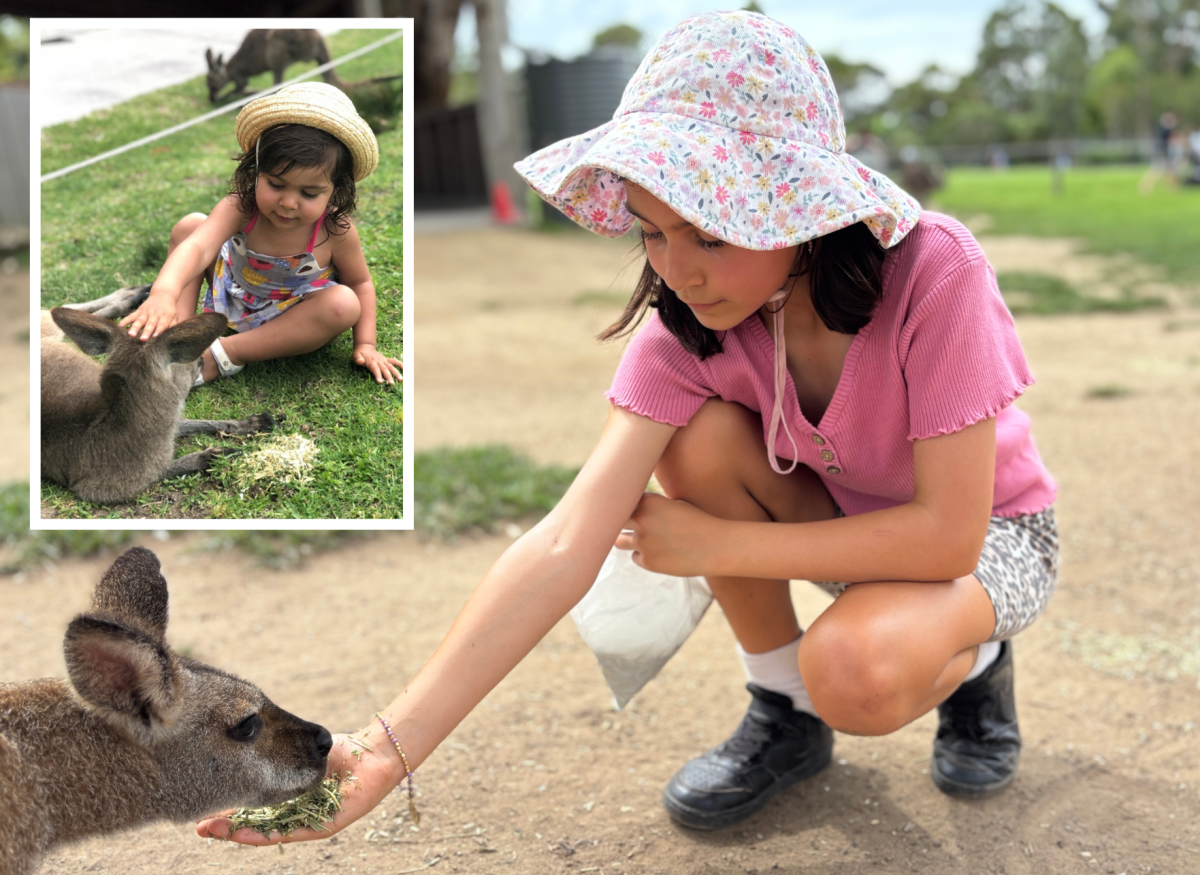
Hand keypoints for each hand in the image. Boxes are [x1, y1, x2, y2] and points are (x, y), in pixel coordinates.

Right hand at [117, 291, 178, 339]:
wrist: (163, 295)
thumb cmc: (170, 310)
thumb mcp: (175, 317)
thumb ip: (172, 326)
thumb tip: (170, 336)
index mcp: (165, 317)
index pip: (162, 324)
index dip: (159, 331)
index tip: (155, 337)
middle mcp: (155, 315)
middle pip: (150, 324)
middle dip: (146, 332)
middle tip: (142, 339)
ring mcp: (146, 312)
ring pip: (140, 321)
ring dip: (135, 328)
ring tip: (130, 335)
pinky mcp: (139, 311)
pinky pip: (131, 316)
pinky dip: (125, 321)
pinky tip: (120, 326)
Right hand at [196, 728, 402, 844]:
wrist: (376, 752)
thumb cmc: (343, 752)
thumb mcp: (303, 751)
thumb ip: (281, 753)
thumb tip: (249, 739)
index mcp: (290, 798)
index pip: (255, 808)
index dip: (229, 810)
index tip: (203, 807)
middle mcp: (297, 813)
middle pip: (255, 824)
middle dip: (225, 825)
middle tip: (197, 825)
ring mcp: (309, 822)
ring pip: (268, 832)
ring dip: (238, 833)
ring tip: (211, 830)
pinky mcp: (325, 826)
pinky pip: (292, 832)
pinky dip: (265, 835)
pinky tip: (243, 834)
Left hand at [352, 343, 402, 384]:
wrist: (365, 347)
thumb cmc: (359, 353)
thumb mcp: (355, 355)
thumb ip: (357, 358)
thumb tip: (360, 361)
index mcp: (371, 361)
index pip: (375, 369)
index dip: (378, 375)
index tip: (380, 381)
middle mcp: (379, 361)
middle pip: (384, 369)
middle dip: (388, 376)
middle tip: (391, 383)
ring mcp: (383, 360)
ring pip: (391, 366)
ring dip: (396, 373)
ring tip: (400, 379)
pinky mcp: (386, 360)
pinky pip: (393, 361)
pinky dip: (399, 364)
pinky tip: (404, 368)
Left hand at [613, 492, 720, 576]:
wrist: (717, 545)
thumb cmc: (698, 521)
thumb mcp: (674, 504)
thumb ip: (650, 506)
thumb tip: (629, 509)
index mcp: (647, 501)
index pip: (620, 501)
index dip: (622, 505)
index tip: (623, 508)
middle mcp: (641, 520)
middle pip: (613, 520)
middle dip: (618, 522)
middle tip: (624, 525)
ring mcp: (642, 542)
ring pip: (619, 541)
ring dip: (627, 540)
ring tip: (642, 540)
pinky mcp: (647, 562)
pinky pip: (635, 557)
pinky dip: (642, 556)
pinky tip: (659, 553)